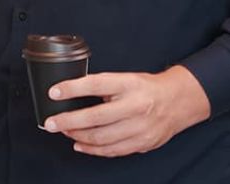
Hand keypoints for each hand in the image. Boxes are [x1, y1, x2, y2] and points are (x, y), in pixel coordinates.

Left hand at [42, 65, 210, 156]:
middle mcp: (135, 106)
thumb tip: (69, 93)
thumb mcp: (124, 78)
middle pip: (95, 117)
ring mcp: (140, 127)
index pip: (95, 85)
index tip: (53, 93)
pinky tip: (80, 144)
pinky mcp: (143, 143)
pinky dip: (93, 149)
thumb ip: (101, 86)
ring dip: (77, 136)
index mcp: (128, 84)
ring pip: (102, 137)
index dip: (71, 89)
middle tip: (51, 122)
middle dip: (68, 121)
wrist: (178, 101)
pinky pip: (112, 150)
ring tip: (64, 131)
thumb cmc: (145, 88)